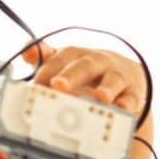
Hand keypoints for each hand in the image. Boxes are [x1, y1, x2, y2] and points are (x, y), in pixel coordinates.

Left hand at [23, 42, 146, 117]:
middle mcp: (98, 62)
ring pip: (113, 80)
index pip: (60, 58)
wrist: (125, 75)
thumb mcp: (65, 60)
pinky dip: (128, 103)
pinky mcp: (132, 93)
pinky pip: (131, 98)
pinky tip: (122, 108)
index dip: (47, 71)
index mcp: (77, 55)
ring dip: (106, 89)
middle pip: (85, 66)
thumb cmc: (86, 70)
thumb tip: (27, 50)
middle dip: (71, 75)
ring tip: (100, 97)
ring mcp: (117, 77)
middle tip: (58, 85)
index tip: (35, 86)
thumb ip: (44, 56)